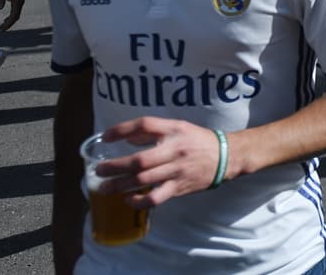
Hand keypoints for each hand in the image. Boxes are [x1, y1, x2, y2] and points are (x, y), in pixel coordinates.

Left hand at [0, 0, 24, 30]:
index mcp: (17, 2)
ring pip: (16, 14)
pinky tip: (6, 19)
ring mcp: (20, 2)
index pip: (14, 15)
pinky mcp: (18, 1)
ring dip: (10, 21)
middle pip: (16, 16)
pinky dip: (11, 16)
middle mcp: (20, 3)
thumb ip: (0, 0)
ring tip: (2, 26)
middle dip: (9, 24)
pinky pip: (15, 11)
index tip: (2, 28)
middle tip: (1, 29)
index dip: (8, 23)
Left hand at [95, 117, 225, 207]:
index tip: (105, 136)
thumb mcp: (179, 127)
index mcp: (174, 130)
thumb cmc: (199, 140)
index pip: (145, 124)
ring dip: (120, 185)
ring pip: (143, 180)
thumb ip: (153, 131)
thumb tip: (126, 139)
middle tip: (98, 170)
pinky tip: (128, 199)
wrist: (226, 156)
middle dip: (115, 166)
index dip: (122, 129)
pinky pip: (156, 197)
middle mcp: (175, 149)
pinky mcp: (179, 187)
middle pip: (140, 159)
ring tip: (103, 187)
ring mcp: (177, 170)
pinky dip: (139, 200)